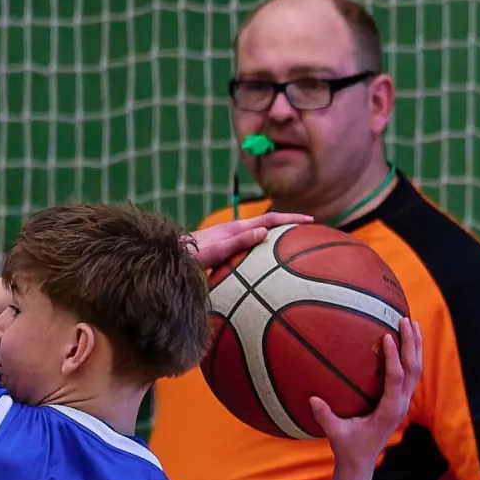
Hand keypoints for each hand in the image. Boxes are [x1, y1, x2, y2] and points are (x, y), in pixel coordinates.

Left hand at [187, 212, 314, 269]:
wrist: (168, 256)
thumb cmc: (188, 257)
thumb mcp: (214, 251)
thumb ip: (237, 242)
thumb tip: (264, 232)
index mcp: (235, 229)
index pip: (269, 219)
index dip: (290, 219)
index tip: (311, 221)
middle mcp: (233, 231)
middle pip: (267, 224)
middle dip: (288, 225)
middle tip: (310, 230)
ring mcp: (228, 239)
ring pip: (259, 234)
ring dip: (276, 235)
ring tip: (293, 243)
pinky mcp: (223, 248)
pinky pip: (249, 246)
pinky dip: (262, 247)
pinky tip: (265, 261)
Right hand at [310, 318, 422, 464]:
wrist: (361, 461)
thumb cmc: (348, 447)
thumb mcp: (335, 433)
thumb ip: (325, 416)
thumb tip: (313, 398)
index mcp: (389, 410)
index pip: (396, 379)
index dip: (393, 357)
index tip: (387, 337)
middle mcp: (401, 405)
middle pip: (414, 369)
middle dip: (412, 344)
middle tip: (406, 321)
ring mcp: (403, 402)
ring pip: (416, 370)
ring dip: (415, 347)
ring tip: (412, 323)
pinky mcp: (399, 401)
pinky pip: (410, 375)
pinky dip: (409, 356)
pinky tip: (404, 342)